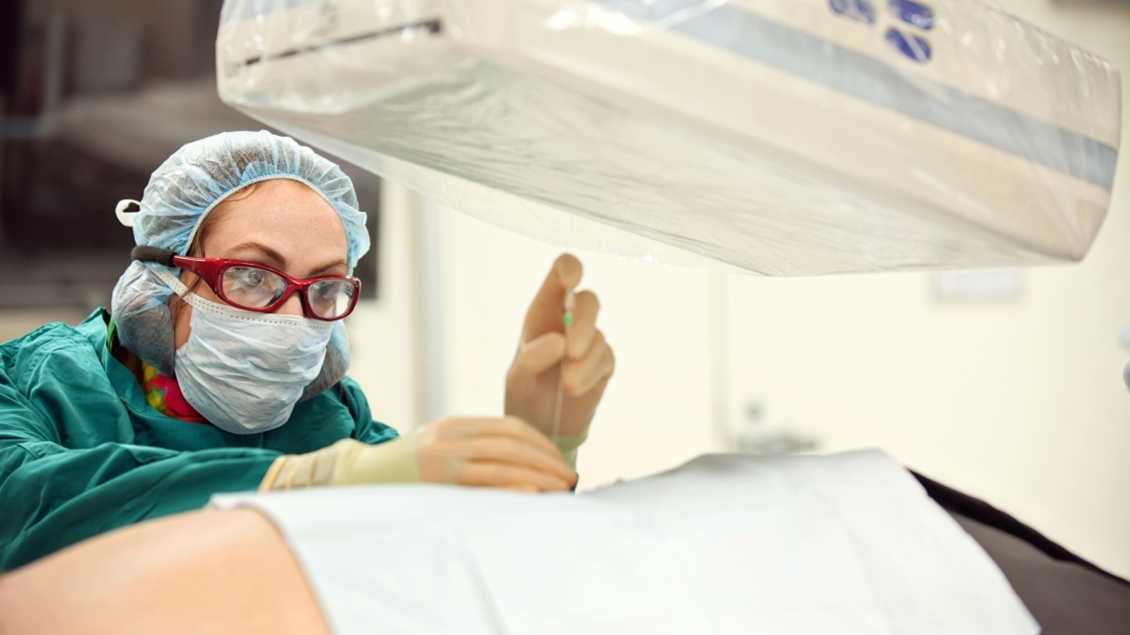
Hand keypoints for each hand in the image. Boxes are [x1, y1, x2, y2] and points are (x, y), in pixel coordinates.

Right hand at [416, 416, 576, 491]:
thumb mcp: (440, 446)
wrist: (359, 481)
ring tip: (560, 490)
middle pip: (513, 444)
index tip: (561, 462)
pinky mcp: (437, 485)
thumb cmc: (408, 469)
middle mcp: (450, 438)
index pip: (511, 427)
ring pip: (503, 464)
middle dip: (547, 462)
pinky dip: (513, 489)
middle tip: (570, 478)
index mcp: (455, 424)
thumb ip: (475, 447)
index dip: (542, 444)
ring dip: (539, 477)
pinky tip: (534, 495)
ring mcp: (442, 461)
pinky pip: (484, 487)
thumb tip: (526, 465)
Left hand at [505, 254, 614, 444]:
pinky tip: (575, 389)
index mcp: (544, 309)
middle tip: (571, 351)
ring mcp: (590, 338)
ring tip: (567, 385)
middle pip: (589, 301)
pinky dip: (591, 374)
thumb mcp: (517, 377)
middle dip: (583, 324)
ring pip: (598, 334)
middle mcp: (569, 318)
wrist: (542, 423)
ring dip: (584, 360)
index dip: (570, 268)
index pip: (561, 273)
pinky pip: (605, 358)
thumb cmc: (524, 390)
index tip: (572, 281)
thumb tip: (560, 341)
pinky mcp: (604, 360)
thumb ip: (532, 358)